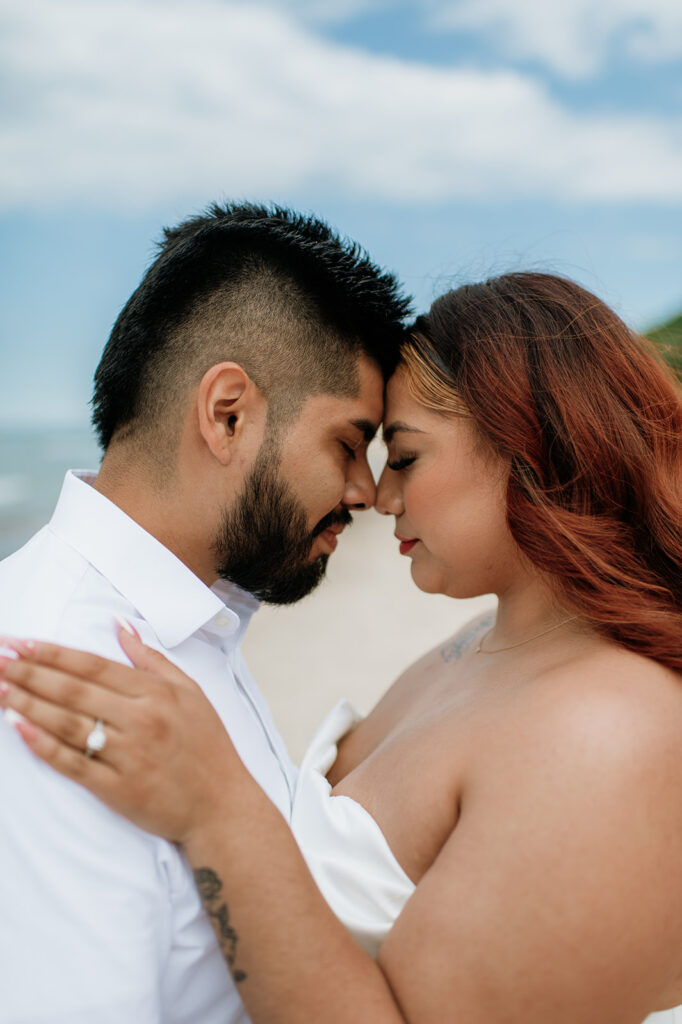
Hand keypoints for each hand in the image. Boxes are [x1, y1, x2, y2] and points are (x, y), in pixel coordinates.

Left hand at [0, 627, 244, 842]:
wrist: (222, 806)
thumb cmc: (208, 747)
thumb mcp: (191, 692)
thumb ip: (151, 659)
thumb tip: (120, 626)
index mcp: (156, 693)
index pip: (93, 665)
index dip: (53, 653)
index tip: (21, 642)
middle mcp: (141, 720)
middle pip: (73, 690)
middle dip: (29, 672)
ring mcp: (128, 755)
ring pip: (67, 723)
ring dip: (27, 703)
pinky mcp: (118, 789)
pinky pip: (72, 763)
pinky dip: (43, 745)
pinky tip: (18, 728)